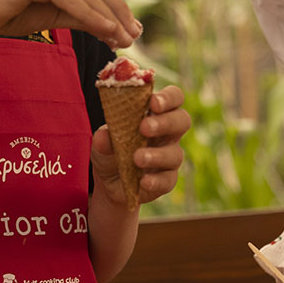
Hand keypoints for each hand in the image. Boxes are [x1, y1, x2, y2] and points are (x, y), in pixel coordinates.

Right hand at [0, 0, 140, 48]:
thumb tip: (110, 28)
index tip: (132, 28)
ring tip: (125, 38)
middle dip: (117, 13)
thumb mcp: (50, 15)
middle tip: (134, 35)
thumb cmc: (5, 15)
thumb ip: (78, 16)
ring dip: (108, 18)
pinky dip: (90, 15)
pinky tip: (107, 31)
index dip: (114, 7)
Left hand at [91, 85, 188, 205]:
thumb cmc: (110, 153)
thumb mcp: (101, 144)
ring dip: (156, 155)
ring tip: (137, 158)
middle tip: (144, 127)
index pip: (173, 98)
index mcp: (155, 115)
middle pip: (182, 121)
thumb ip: (103, 138)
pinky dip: (155, 180)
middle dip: (165, 122)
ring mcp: (169, 157)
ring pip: (175, 153)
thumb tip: (103, 135)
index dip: (168, 98)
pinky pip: (168, 180)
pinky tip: (143, 181)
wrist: (108, 184)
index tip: (153, 102)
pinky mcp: (166, 180)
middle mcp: (167, 134)